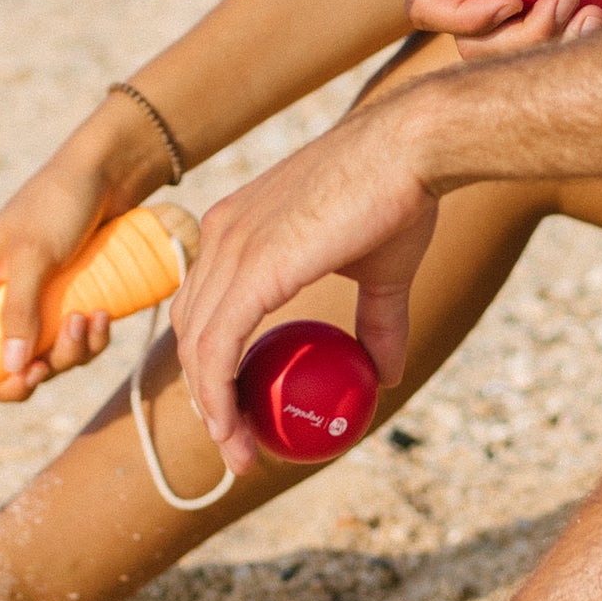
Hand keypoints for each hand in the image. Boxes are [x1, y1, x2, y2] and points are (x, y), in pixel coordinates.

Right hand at [0, 145, 127, 415]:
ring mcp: (31, 308)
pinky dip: (91, 340)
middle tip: (50, 360)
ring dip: (70, 353)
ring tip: (91, 318)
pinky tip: (105, 316)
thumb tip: (10, 371)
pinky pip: (73, 345)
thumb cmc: (57, 203)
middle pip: (0, 371)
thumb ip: (20, 310)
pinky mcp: (65, 306)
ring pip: (43, 361)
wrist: (108, 175)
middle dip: (31, 374)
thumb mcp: (34, 254)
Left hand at [170, 99, 444, 455]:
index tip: (241, 410)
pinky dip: (218, 394)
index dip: (213, 363)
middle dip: (207, 395)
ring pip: (197, 346)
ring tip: (240, 452)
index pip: (205, 306)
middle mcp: (221, 235)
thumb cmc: (399, 196)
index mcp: (238, 228)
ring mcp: (230, 248)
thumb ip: (375, 323)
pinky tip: (235, 429)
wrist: (410, 149)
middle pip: (191, 331)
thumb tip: (384, 377)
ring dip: (211, 408)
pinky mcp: (250, 268)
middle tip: (239, 442)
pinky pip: (217, 347)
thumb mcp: (382, 272)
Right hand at [403, 0, 601, 43]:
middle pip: (471, 40)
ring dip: (549, 39)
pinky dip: (574, 42)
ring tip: (584, 5)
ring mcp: (517, 0)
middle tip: (562, 1)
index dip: (459, 16)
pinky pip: (549, 53)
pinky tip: (596, 14)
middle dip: (518, 34)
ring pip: (509, 53)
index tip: (509, 2)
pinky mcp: (551, 17)